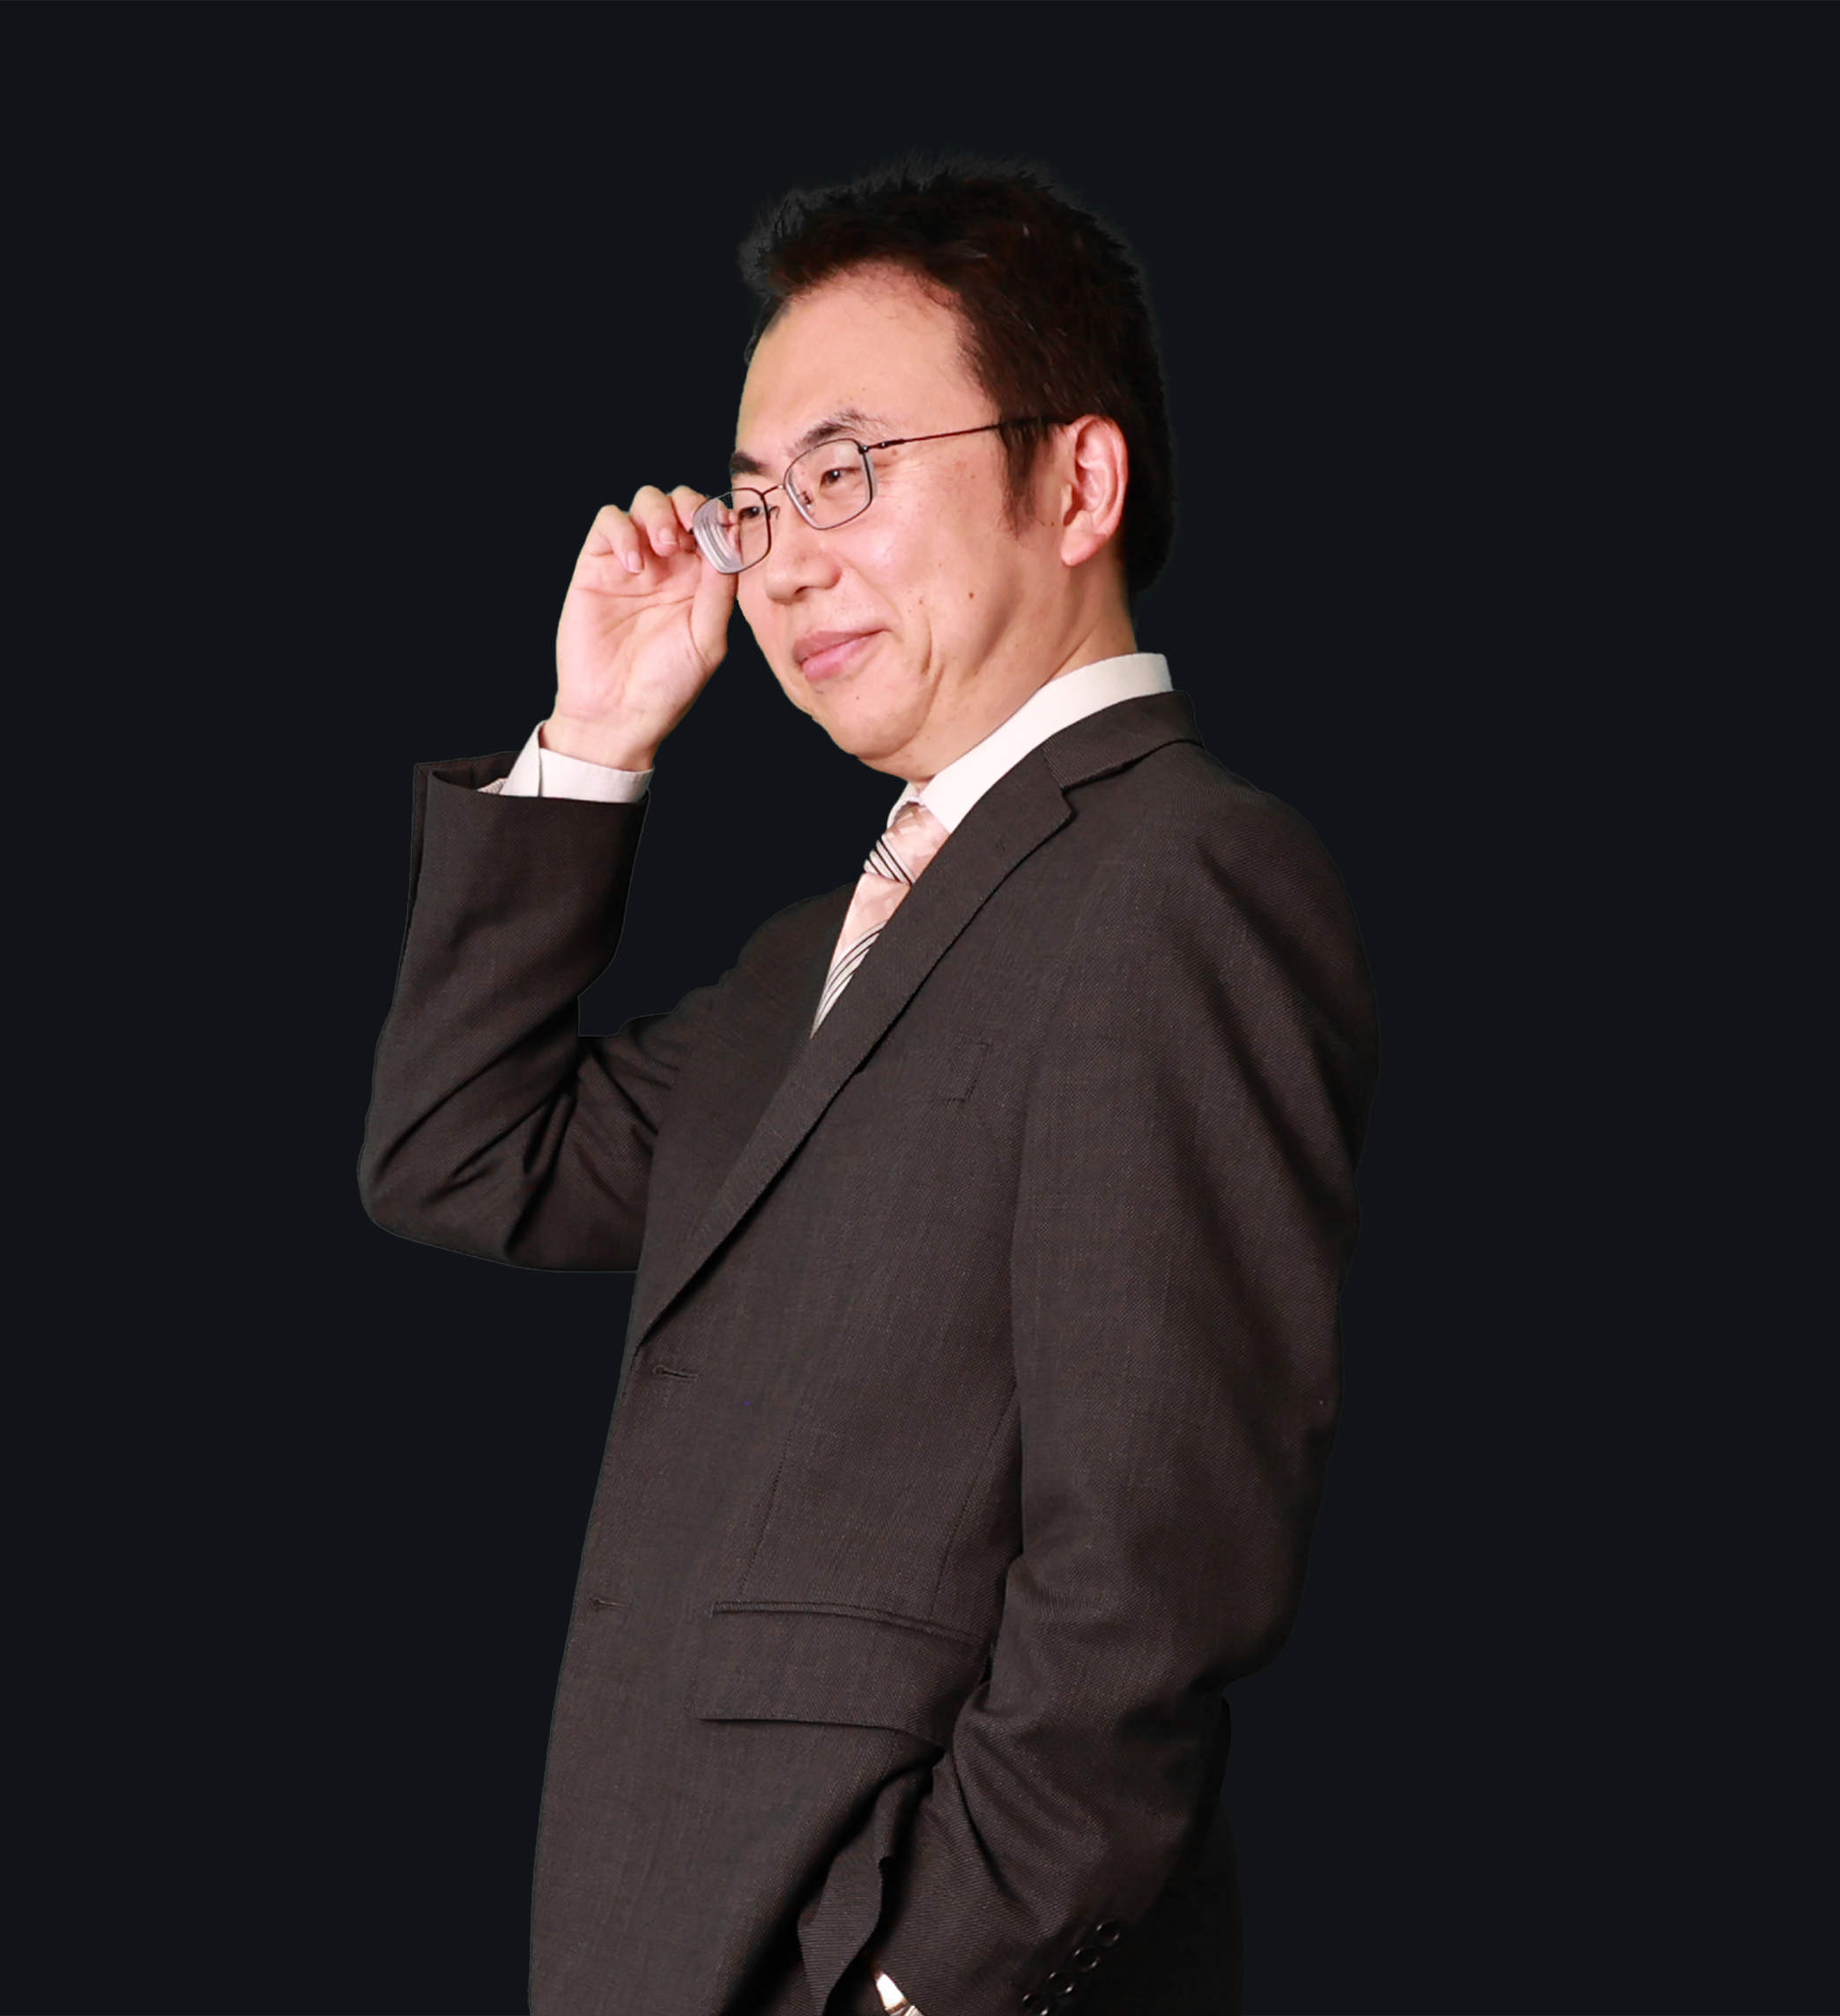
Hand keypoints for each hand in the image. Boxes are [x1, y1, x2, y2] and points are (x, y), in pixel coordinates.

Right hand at [548, 486, 736, 768]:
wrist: (617, 715)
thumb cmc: (667, 686)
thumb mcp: (708, 639)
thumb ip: (720, 589)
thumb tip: (731, 537)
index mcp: (701, 580)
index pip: (714, 527)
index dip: (721, 517)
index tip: (727, 526)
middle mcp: (668, 566)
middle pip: (680, 504)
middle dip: (690, 505)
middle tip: (692, 529)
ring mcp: (632, 563)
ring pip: (645, 503)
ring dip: (659, 512)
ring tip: (663, 546)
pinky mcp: (597, 566)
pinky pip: (608, 523)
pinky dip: (622, 531)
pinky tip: (633, 566)